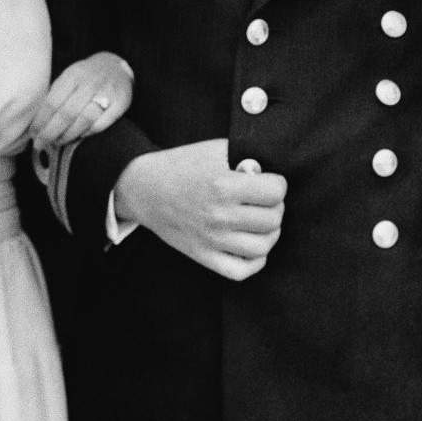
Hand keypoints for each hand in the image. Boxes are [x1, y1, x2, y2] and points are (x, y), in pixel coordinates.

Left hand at [30, 51, 132, 149]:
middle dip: (51, 132)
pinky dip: (88, 133)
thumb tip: (37, 120)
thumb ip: (56, 94)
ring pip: (84, 120)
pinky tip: (79, 137)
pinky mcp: (121, 103)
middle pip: (67, 113)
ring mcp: (107, 92)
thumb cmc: (85, 76)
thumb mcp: (69, 77)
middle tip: (40, 143)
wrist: (116, 67)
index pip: (53, 101)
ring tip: (57, 142)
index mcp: (73, 74)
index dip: (41, 120)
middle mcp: (90, 82)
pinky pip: (102, 123)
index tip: (33, 133)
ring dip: (68, 135)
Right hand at [114, 138, 285, 280]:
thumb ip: (245, 157)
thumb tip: (270, 172)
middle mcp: (218, 215)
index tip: (268, 181)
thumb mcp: (213, 149)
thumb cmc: (181, 165)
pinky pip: (242, 271)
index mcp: (222, 185)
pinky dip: (255, 260)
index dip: (276, 184)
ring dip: (269, 232)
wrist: (145, 188)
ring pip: (263, 246)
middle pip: (273, 219)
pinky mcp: (203, 256)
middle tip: (263, 199)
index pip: (275, 192)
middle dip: (275, 206)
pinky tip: (252, 243)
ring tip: (260, 220)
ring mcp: (211, 240)